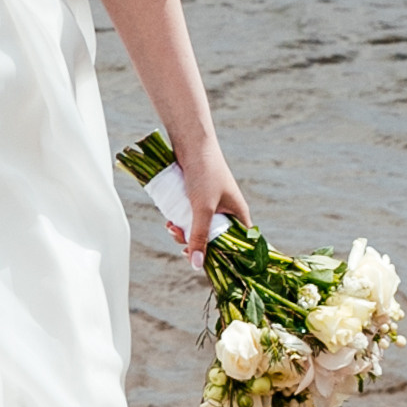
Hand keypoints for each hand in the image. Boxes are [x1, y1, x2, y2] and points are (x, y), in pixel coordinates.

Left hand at [175, 139, 248, 262]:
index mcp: (238, 215)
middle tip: (180, 243)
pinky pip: (190, 217)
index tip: (204, 263)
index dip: (223, 257)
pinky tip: (168, 221)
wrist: (191, 142)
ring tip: (170, 227)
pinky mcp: (197, 198)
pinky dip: (180, 222)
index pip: (238, 246)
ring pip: (199, 229)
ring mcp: (212, 204)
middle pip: (214, 240)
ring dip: (184, 232)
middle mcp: (227, 211)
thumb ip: (199, 236)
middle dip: (195, 244)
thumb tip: (196, 264)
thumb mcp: (202, 208)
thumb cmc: (204, 173)